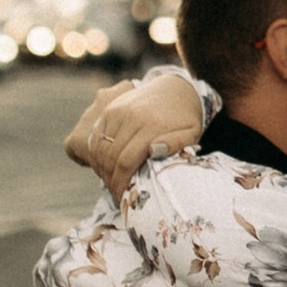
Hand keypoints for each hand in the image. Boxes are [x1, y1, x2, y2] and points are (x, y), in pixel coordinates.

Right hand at [64, 68, 201, 198]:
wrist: (176, 89)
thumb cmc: (186, 118)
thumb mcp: (191, 133)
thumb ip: (177, 143)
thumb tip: (154, 151)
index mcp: (151, 125)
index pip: (127, 161)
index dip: (121, 183)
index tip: (123, 197)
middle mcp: (131, 116)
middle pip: (110, 156)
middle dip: (110, 180)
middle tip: (116, 193)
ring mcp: (118, 110)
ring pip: (100, 147)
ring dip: (101, 168)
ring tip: (111, 182)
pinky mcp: (110, 109)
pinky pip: (95, 136)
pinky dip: (96, 154)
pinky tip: (104, 167)